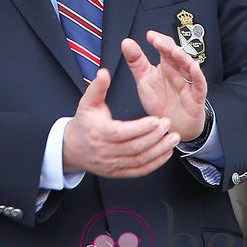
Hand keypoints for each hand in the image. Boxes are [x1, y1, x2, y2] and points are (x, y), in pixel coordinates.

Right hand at [63, 69, 179, 176]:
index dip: (142, 127)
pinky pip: (140, 170)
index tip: (157, 119)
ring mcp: (112, 164)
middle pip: (135, 147)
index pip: (123, 132)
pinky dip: (156, 163)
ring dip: (160, 150)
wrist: (72, 148)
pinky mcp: (118, 173)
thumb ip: (97, 87)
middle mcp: (105, 151)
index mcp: (99, 132)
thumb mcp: (87, 103)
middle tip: (168, 124)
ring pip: (140, 160)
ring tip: (173, 138)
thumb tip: (103, 73)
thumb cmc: (83, 124)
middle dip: (156, 136)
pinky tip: (166, 153)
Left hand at [124, 30, 207, 141]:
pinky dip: (197, 75)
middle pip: (176, 55)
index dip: (159, 40)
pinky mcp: (196, 96)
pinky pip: (199, 84)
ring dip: (183, 58)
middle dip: (168, 47)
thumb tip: (126, 42)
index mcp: (166, 65)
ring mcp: (188, 82)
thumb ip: (136, 61)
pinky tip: (193, 67)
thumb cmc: (159, 100)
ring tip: (175, 51)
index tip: (150, 35)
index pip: (165, 47)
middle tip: (158, 41)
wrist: (171, 124)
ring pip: (188, 67)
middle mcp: (178, 71)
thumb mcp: (144, 79)